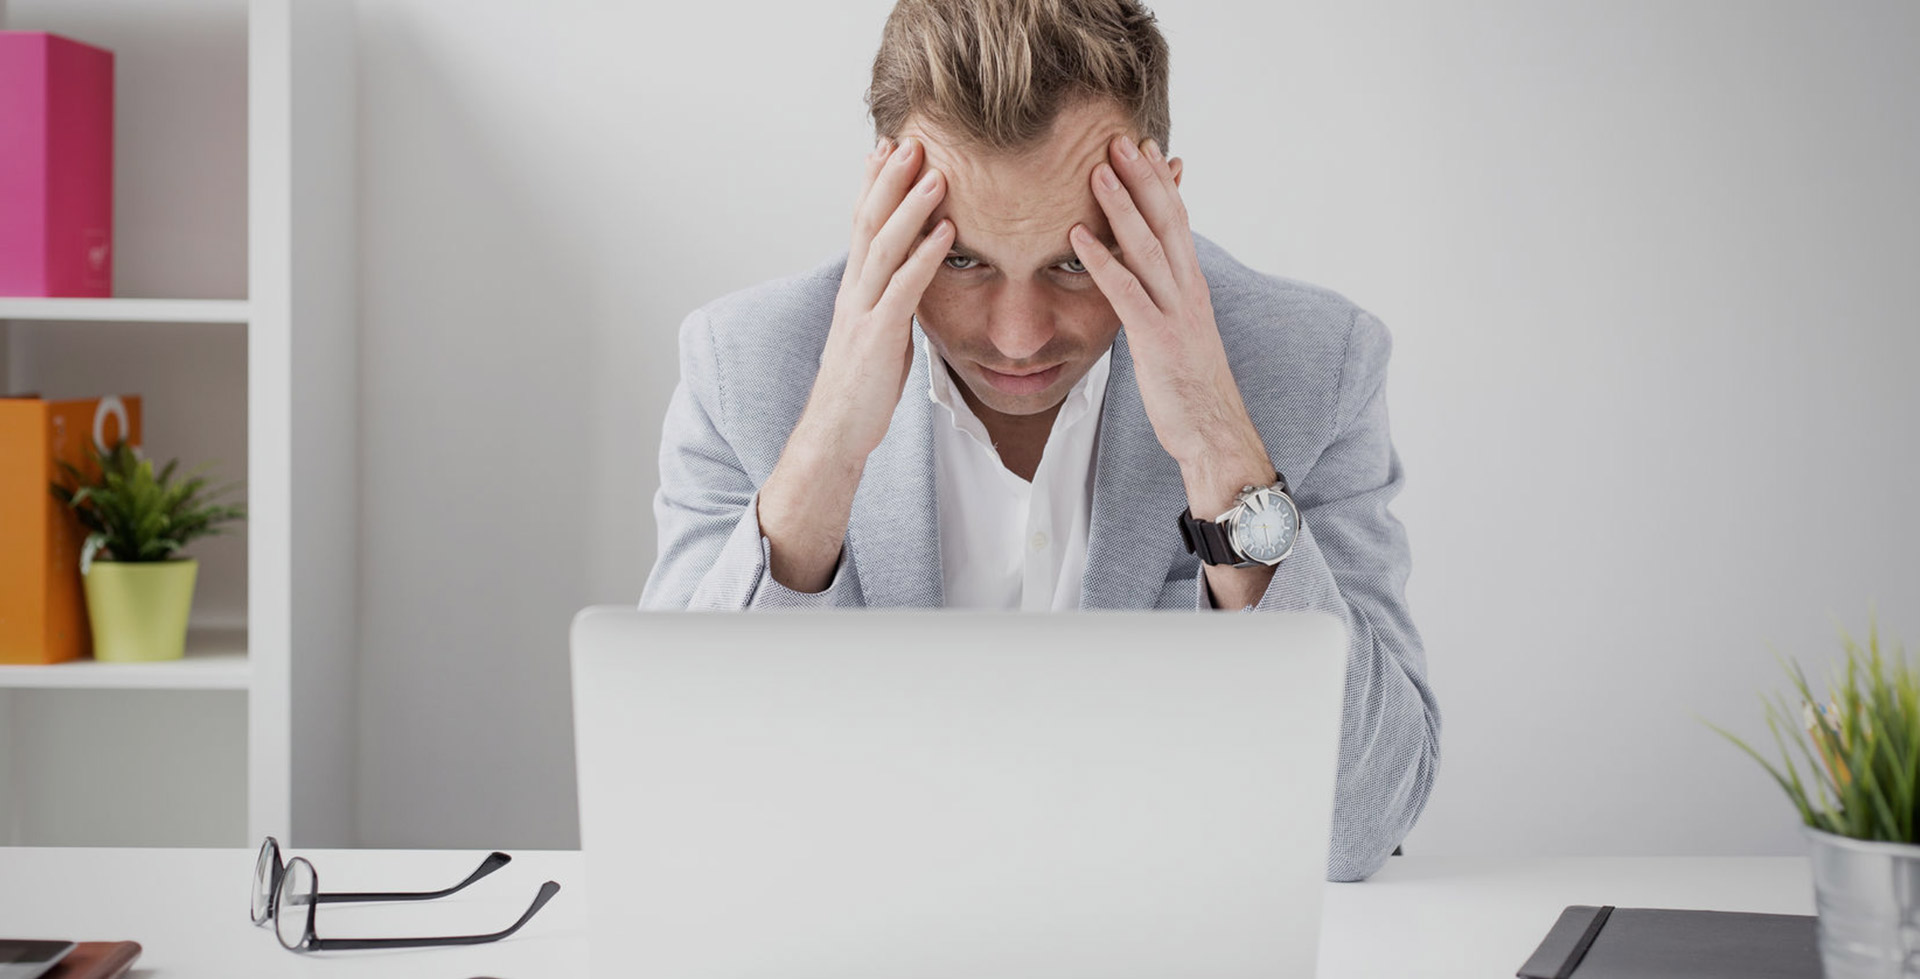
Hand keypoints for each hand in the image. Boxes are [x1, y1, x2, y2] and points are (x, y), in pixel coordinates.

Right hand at [799, 135, 954, 461]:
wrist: (835, 432)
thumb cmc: (861, 387)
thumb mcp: (877, 333)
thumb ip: (889, 300)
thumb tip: (909, 280)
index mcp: (854, 289)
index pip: (861, 224)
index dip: (873, 184)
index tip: (888, 148)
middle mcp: (854, 291)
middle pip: (869, 222)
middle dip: (890, 179)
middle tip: (912, 141)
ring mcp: (863, 311)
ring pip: (884, 247)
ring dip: (911, 207)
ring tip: (936, 173)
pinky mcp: (878, 336)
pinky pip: (903, 288)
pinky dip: (925, 257)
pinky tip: (946, 232)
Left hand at [1068, 135, 1261, 471]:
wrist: (1217, 435)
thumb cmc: (1193, 391)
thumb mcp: (1180, 336)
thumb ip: (1164, 303)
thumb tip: (1148, 283)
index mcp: (1192, 287)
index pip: (1178, 222)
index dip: (1160, 183)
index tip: (1143, 149)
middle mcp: (1188, 290)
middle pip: (1166, 221)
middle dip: (1142, 177)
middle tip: (1118, 138)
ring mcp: (1175, 312)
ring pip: (1148, 247)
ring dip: (1121, 206)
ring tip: (1096, 169)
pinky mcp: (1157, 339)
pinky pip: (1127, 292)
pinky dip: (1102, 261)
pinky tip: (1078, 238)